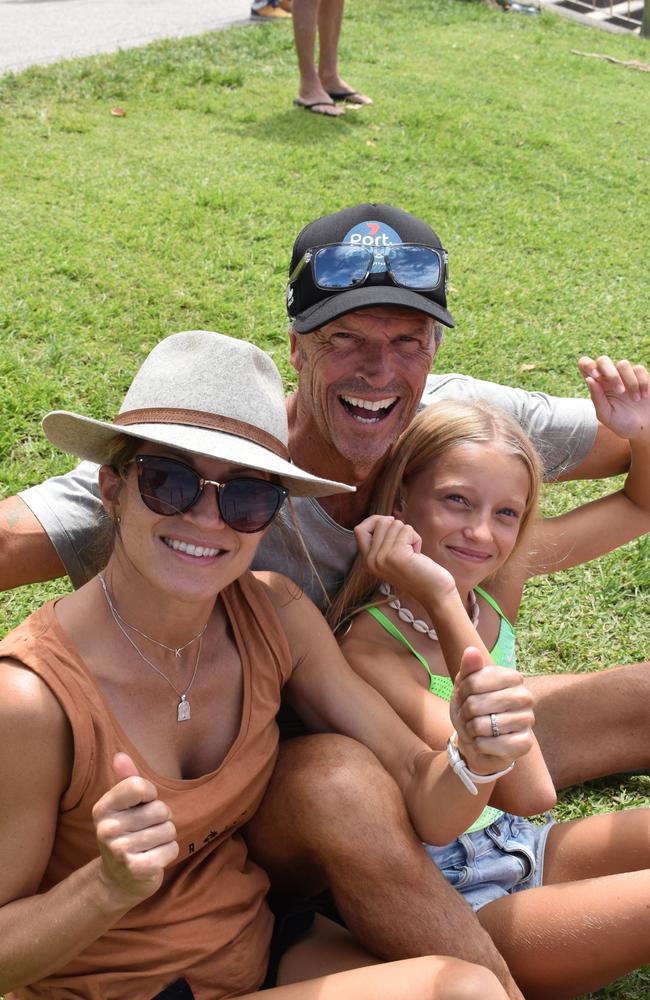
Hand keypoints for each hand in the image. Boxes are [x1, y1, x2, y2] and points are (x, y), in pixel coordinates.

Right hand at [92, 752, 178, 906]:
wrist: (117, 880)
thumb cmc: (127, 834)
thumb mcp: (123, 806)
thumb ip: (126, 779)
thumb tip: (120, 755)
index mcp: (102, 808)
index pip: (139, 786)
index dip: (150, 796)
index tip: (141, 807)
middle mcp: (107, 829)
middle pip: (160, 809)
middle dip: (161, 820)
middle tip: (145, 832)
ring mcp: (120, 851)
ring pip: (169, 829)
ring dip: (165, 838)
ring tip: (149, 846)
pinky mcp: (137, 869)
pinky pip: (172, 849)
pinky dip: (169, 853)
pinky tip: (153, 860)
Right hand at [354, 514, 455, 605]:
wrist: (433, 593)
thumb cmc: (417, 572)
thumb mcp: (392, 557)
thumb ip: (383, 542)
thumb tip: (386, 519)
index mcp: (367, 561)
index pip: (359, 529)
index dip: (375, 521)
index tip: (390, 524)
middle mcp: (371, 560)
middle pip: (380, 523)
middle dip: (398, 528)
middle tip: (406, 547)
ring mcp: (382, 558)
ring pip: (395, 524)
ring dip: (409, 534)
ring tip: (412, 553)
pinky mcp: (396, 555)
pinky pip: (406, 530)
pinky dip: (416, 538)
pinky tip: (417, 554)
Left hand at [450, 647, 533, 775]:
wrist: (479, 739)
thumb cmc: (473, 708)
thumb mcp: (466, 686)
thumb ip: (469, 668)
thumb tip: (471, 650)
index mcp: (513, 677)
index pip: (473, 682)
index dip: (462, 692)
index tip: (465, 696)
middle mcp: (525, 697)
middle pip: (475, 704)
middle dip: (465, 713)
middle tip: (469, 716)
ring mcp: (527, 720)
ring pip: (481, 725)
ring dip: (471, 730)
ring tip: (476, 729)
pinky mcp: (525, 743)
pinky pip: (487, 744)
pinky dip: (478, 744)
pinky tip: (485, 742)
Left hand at [579, 355, 649, 441]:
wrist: (643, 428)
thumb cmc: (621, 423)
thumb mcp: (606, 415)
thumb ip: (596, 398)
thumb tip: (589, 379)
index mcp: (596, 385)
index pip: (585, 364)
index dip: (587, 364)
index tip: (596, 376)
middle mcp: (608, 377)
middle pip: (603, 360)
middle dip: (611, 374)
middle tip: (620, 391)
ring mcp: (624, 374)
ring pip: (623, 364)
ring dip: (630, 382)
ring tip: (635, 399)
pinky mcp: (640, 375)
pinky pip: (639, 369)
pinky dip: (642, 383)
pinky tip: (643, 396)